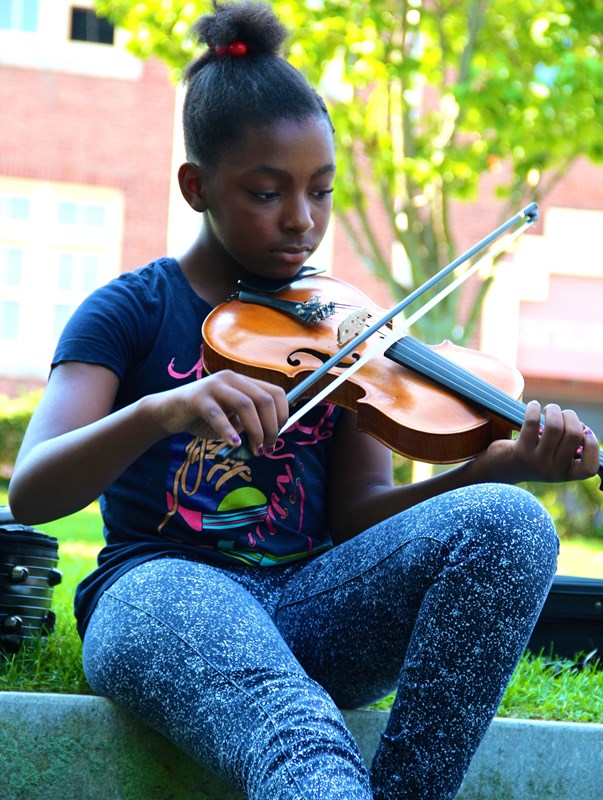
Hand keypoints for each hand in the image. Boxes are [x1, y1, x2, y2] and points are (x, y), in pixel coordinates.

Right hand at [148, 370, 288, 455]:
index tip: (277, 438)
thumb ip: (249, 425)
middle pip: (263, 400)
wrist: (169, 412)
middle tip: (267, 449)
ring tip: (255, 450)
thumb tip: (269, 441)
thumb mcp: (232, 420)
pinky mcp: (197, 398)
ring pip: (245, 405)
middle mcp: (232, 378)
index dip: (282, 416)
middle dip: (271, 428)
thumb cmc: (204, 418)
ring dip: (256, 431)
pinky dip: (228, 431)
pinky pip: (217, 415)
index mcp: (244, 382)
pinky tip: (233, 444)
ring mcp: (214, 386)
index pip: (275, 393)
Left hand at [477, 401, 599, 484]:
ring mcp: (536, 463)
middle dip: (571, 416)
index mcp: (565, 475)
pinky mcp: (520, 452)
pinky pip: (532, 422)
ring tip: (549, 408)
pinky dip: (534, 408)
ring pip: (555, 427)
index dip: (593, 446)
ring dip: (554, 410)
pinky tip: (533, 405)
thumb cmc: (533, 457)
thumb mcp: (554, 459)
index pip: (590, 468)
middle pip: (574, 436)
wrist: (500, 469)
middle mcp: (553, 472)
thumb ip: (569, 448)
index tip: (585, 432)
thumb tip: (582, 428)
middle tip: (562, 413)